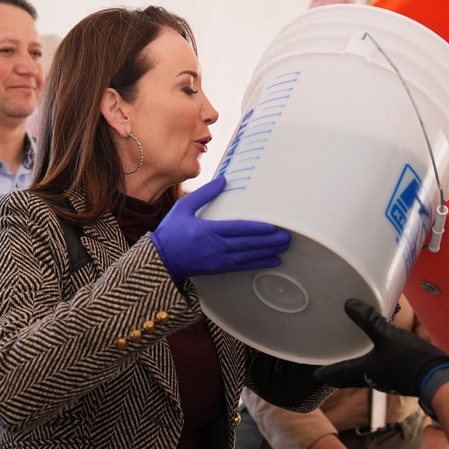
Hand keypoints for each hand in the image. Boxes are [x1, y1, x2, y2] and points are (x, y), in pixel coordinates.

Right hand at [150, 177, 290, 282]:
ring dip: (268, 251)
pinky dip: (259, 263)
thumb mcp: (184, 207)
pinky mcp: (219, 268)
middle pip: (248, 244)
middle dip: (269, 241)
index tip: (273, 226)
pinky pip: (243, 266)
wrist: (160, 259)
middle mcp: (216, 247)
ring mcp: (218, 260)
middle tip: (287, 236)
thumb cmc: (171, 231)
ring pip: (248, 256)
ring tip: (284, 246)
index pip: (238, 229)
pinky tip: (272, 261)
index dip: (257, 229)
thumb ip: (205, 194)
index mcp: (207, 231)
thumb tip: (224, 180)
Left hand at [315, 299, 448, 417]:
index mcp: (364, 372)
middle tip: (328, 365)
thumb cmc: (409, 359)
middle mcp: (372, 379)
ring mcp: (386, 379)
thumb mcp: (387, 335)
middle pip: (349, 377)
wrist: (438, 376)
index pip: (338, 375)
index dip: (325, 373)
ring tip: (350, 356)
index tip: (315, 372)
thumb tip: (348, 304)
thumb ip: (368, 319)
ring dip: (355, 367)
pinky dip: (371, 363)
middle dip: (338, 372)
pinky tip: (377, 353)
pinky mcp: (399, 376)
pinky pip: (379, 370)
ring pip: (364, 374)